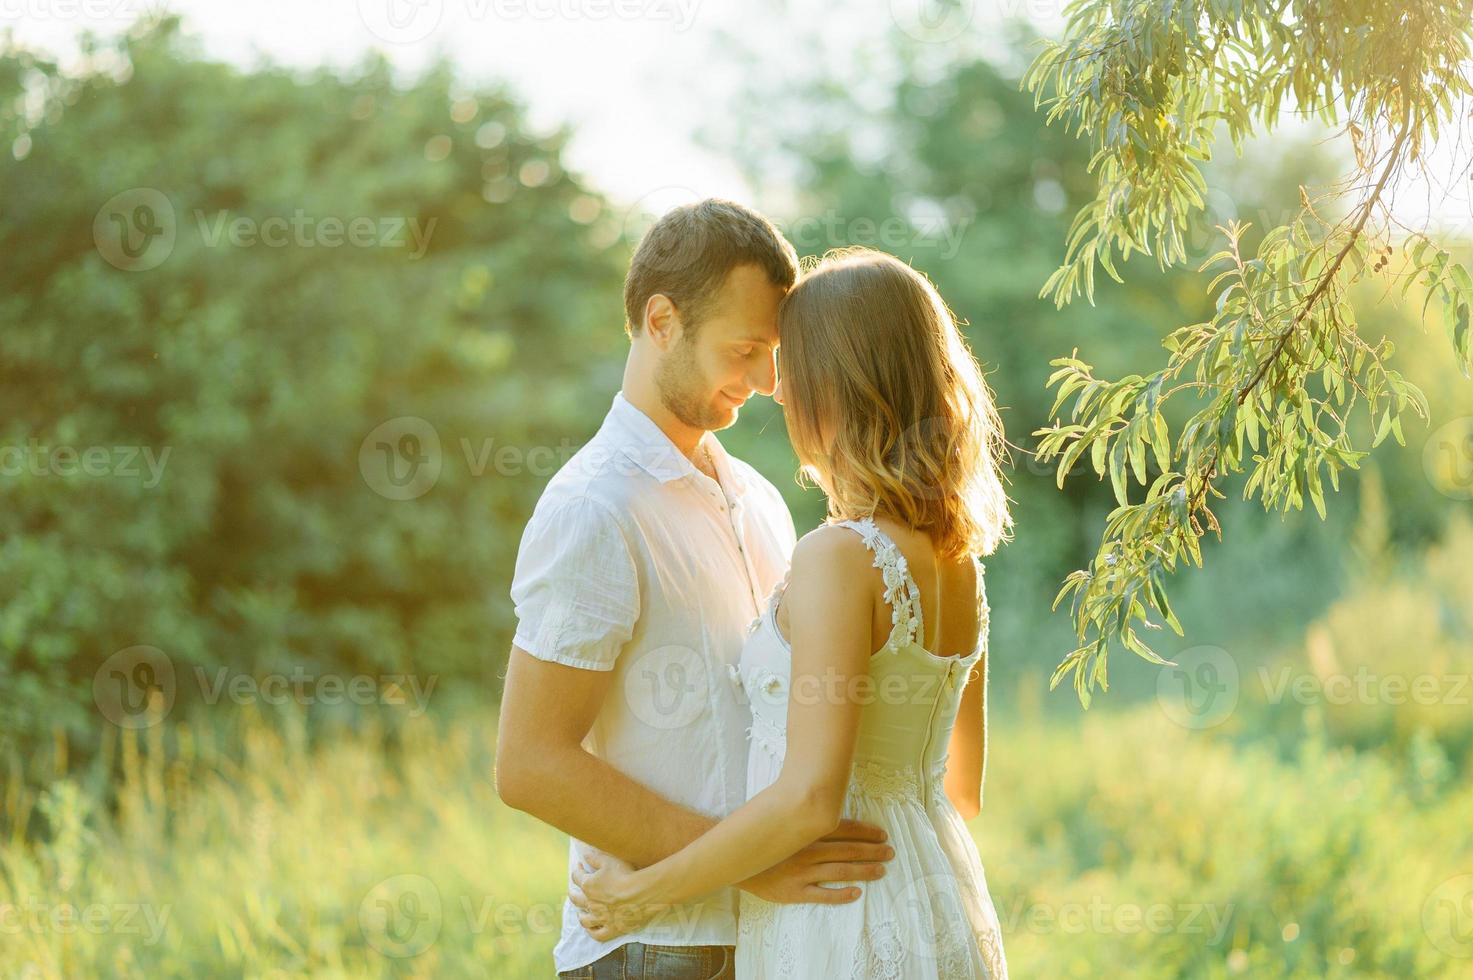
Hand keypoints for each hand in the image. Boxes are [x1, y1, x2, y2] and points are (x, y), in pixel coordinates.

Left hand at [568, 850, 661, 942]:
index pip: (577, 877)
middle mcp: (590, 903)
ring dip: (581, 915)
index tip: (580, 866)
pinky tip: (591, 929)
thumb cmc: (626, 874)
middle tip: (574, 891)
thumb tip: (584, 854)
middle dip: (573, 893)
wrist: (641, 894)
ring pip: (584, 919)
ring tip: (581, 912)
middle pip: (576, 899)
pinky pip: (597, 934)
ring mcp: (600, 918)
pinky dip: (592, 931)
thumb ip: (594, 857)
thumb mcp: (609, 860)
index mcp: (588, 885)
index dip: (578, 870)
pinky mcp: (611, 929)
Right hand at [738, 818, 892, 903]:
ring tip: (881, 870)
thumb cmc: (759, 835)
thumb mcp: (781, 818)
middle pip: (847, 850)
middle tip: (890, 852)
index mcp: (805, 831)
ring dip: (863, 871)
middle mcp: (807, 851)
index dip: (865, 831)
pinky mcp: (794, 892)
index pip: (842, 828)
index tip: (882, 834)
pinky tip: (856, 893)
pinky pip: (822, 895)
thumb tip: (826, 804)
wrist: (733, 857)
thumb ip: (803, 815)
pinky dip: (841, 895)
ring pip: (840, 872)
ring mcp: (801, 873)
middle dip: (871, 851)